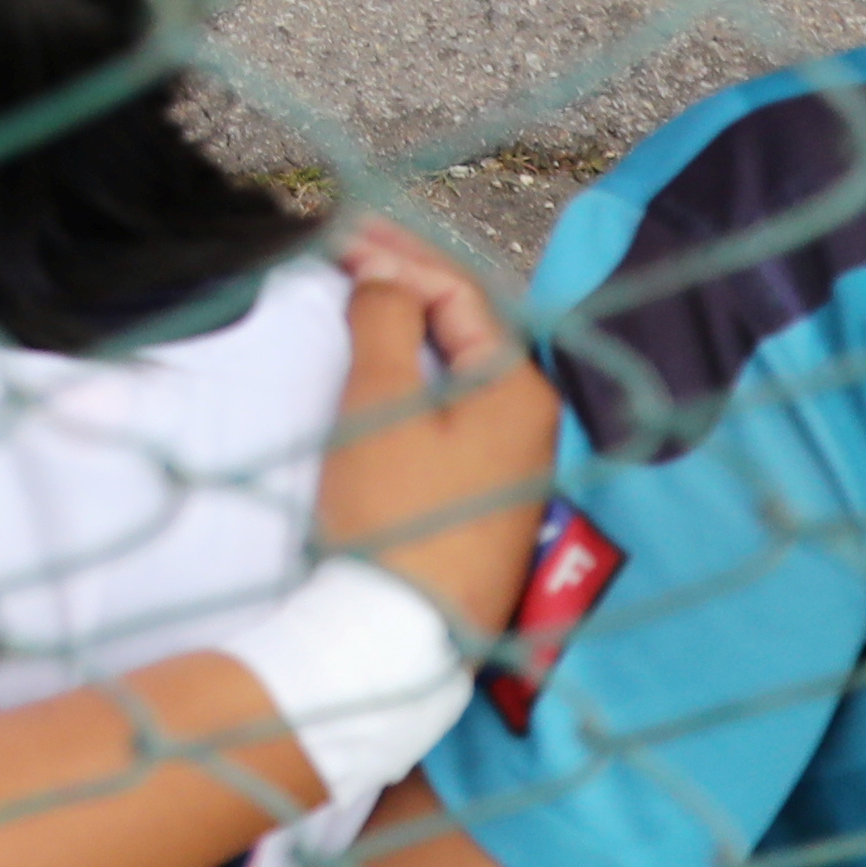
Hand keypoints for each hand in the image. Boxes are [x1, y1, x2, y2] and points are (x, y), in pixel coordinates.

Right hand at [308, 218, 558, 648]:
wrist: (404, 635)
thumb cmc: (394, 512)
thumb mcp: (379, 401)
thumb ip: (381, 318)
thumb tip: (382, 277)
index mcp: (517, 388)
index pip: (457, 291)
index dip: (393, 253)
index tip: (334, 231)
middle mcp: (531, 420)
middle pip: (467, 325)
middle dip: (404, 279)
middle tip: (344, 245)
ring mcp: (515, 464)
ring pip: (461, 366)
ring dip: (408, 323)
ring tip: (357, 292)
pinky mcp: (488, 498)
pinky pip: (456, 408)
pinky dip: (416, 372)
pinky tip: (382, 364)